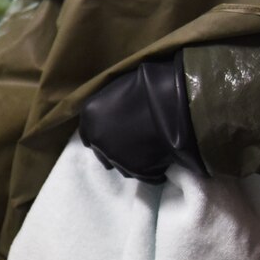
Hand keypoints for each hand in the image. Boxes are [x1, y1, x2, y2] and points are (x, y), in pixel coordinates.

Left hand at [78, 53, 203, 182]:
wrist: (172, 99)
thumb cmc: (148, 84)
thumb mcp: (119, 89)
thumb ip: (110, 107)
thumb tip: (112, 116)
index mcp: (90, 116)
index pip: (87, 134)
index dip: (101, 134)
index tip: (112, 135)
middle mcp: (97, 139)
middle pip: (102, 153)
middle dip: (115, 150)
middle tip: (133, 144)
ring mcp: (115, 156)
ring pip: (121, 167)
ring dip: (131, 161)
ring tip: (149, 153)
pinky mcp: (135, 169)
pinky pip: (143, 175)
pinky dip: (151, 171)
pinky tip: (162, 164)